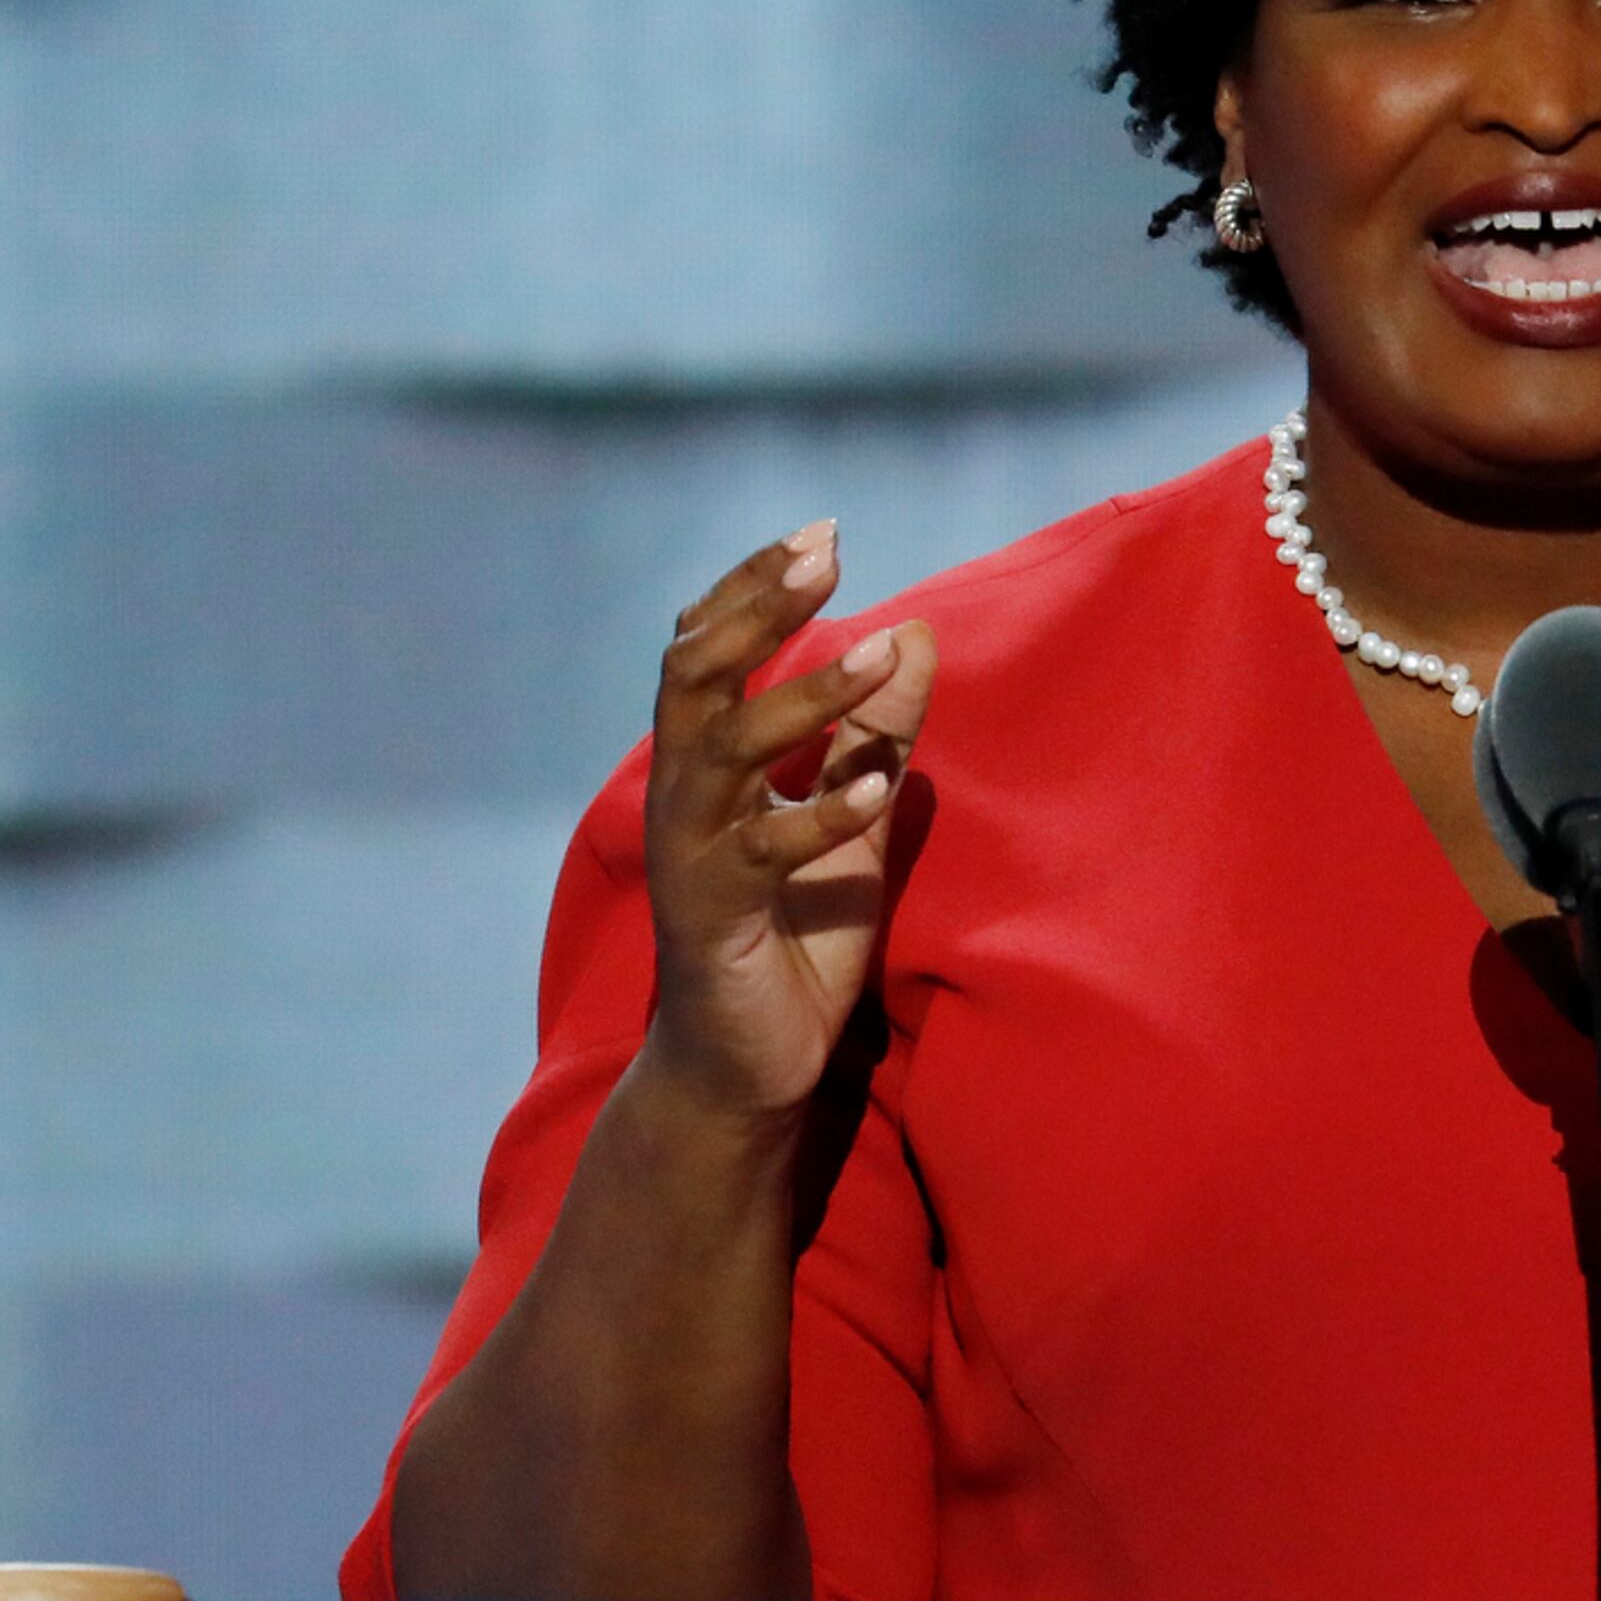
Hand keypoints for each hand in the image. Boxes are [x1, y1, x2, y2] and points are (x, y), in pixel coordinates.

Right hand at [639, 521, 935, 1123]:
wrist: (747, 1066)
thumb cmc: (793, 938)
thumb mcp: (854, 821)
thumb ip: (874, 735)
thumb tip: (916, 635)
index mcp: (709, 765)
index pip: (708, 649)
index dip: (754, 587)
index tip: (821, 534)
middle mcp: (684, 796)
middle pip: (696, 674)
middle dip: (758, 609)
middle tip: (826, 556)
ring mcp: (690, 855)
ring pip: (721, 749)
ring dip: (803, 696)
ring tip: (878, 656)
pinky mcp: (711, 919)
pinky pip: (759, 854)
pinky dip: (820, 816)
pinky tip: (876, 791)